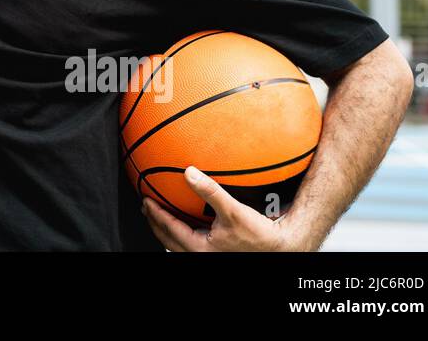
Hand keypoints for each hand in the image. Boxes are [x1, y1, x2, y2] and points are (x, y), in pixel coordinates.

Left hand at [141, 166, 311, 250]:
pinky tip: (191, 219)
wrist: (281, 247)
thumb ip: (210, 191)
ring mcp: (209, 255)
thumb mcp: (233, 211)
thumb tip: (189, 172)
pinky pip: (194, 241)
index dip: (155, 214)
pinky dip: (185, 230)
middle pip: (169, 240)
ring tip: (162, 213)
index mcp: (200, 249)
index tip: (145, 200)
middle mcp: (202, 255)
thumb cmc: (258, 235)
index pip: (169, 229)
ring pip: (180, 244)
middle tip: (148, 207)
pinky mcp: (218, 252)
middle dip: (156, 223)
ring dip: (169, 228)